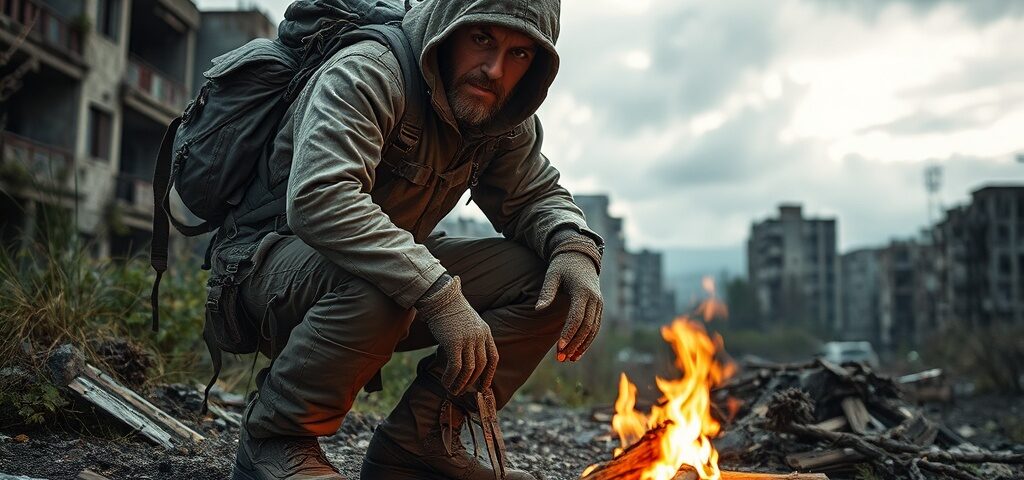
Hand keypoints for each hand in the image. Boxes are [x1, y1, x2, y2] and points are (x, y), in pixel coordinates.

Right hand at [417, 275, 498, 393]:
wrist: (440, 297)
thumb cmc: (450, 309)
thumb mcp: (467, 322)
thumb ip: (471, 336)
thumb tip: (465, 354)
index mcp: (485, 331)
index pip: (493, 357)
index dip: (490, 374)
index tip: (484, 386)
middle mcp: (479, 336)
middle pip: (481, 366)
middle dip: (473, 381)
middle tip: (463, 390)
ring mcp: (468, 340)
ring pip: (469, 369)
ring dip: (461, 383)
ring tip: (453, 390)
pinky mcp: (454, 343)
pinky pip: (456, 366)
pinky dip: (451, 377)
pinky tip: (445, 382)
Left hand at [535, 251, 602, 361]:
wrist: (580, 256)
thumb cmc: (562, 266)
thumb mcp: (552, 275)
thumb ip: (546, 292)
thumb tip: (538, 310)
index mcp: (583, 292)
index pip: (577, 318)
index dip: (568, 334)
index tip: (559, 348)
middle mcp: (595, 299)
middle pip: (586, 327)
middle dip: (574, 344)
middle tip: (561, 358)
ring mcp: (599, 304)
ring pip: (593, 330)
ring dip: (582, 346)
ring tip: (569, 359)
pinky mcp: (599, 307)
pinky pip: (595, 327)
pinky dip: (587, 340)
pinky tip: (577, 352)